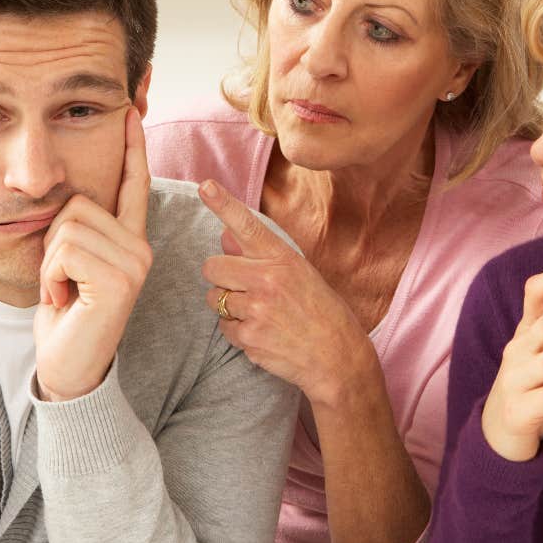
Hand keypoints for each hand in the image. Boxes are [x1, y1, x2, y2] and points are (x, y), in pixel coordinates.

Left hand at [33, 108, 151, 401]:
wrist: (67, 367)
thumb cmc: (63, 317)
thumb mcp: (66, 263)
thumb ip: (74, 230)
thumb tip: (64, 193)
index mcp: (130, 240)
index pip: (134, 184)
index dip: (132, 148)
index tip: (131, 112)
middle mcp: (140, 248)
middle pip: (78, 203)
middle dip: (53, 240)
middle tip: (62, 280)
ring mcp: (134, 264)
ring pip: (68, 225)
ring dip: (50, 262)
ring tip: (63, 291)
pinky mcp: (120, 281)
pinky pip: (65, 250)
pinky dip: (51, 276)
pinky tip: (63, 301)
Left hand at [197, 179, 372, 408]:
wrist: (337, 356)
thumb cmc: (320, 311)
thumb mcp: (299, 274)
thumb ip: (260, 255)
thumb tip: (224, 236)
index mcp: (283, 258)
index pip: (247, 225)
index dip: (223, 204)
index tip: (205, 186)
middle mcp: (268, 279)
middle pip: (212, 267)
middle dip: (221, 278)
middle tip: (244, 289)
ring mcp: (257, 309)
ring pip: (214, 299)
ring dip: (228, 306)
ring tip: (260, 313)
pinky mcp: (249, 337)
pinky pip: (223, 327)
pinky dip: (237, 331)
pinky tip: (263, 333)